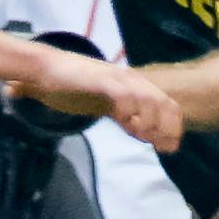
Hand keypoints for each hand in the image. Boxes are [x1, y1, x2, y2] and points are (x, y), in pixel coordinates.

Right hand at [35, 49, 181, 152]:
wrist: (45, 70)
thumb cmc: (75, 88)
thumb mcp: (108, 106)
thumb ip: (126, 118)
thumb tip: (143, 133)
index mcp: (134, 86)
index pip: (166, 104)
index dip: (173, 127)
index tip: (167, 148)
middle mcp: (130, 80)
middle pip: (163, 102)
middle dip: (167, 128)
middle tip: (159, 147)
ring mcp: (116, 78)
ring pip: (148, 98)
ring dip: (150, 121)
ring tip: (142, 136)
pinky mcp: (100, 79)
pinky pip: (123, 93)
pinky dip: (129, 109)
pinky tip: (124, 121)